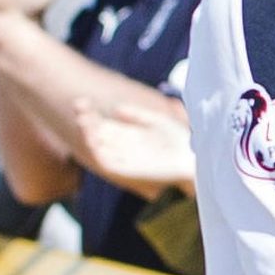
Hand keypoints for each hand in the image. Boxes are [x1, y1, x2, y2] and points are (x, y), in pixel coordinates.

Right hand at [74, 95, 194, 194]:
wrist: (194, 159)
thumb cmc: (179, 140)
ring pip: (98, 148)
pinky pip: (108, 165)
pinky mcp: (129, 173)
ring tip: (83, 120)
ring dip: (88, 135)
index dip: (89, 114)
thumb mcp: (157, 122)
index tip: (82, 102)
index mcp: (124, 134)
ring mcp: (123, 159)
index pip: (100, 124)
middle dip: (86, 121)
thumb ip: (138, 115)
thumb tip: (117, 110)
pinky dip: (99, 154)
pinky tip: (94, 141)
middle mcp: (120, 147)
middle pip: (96, 133)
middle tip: (79, 106)